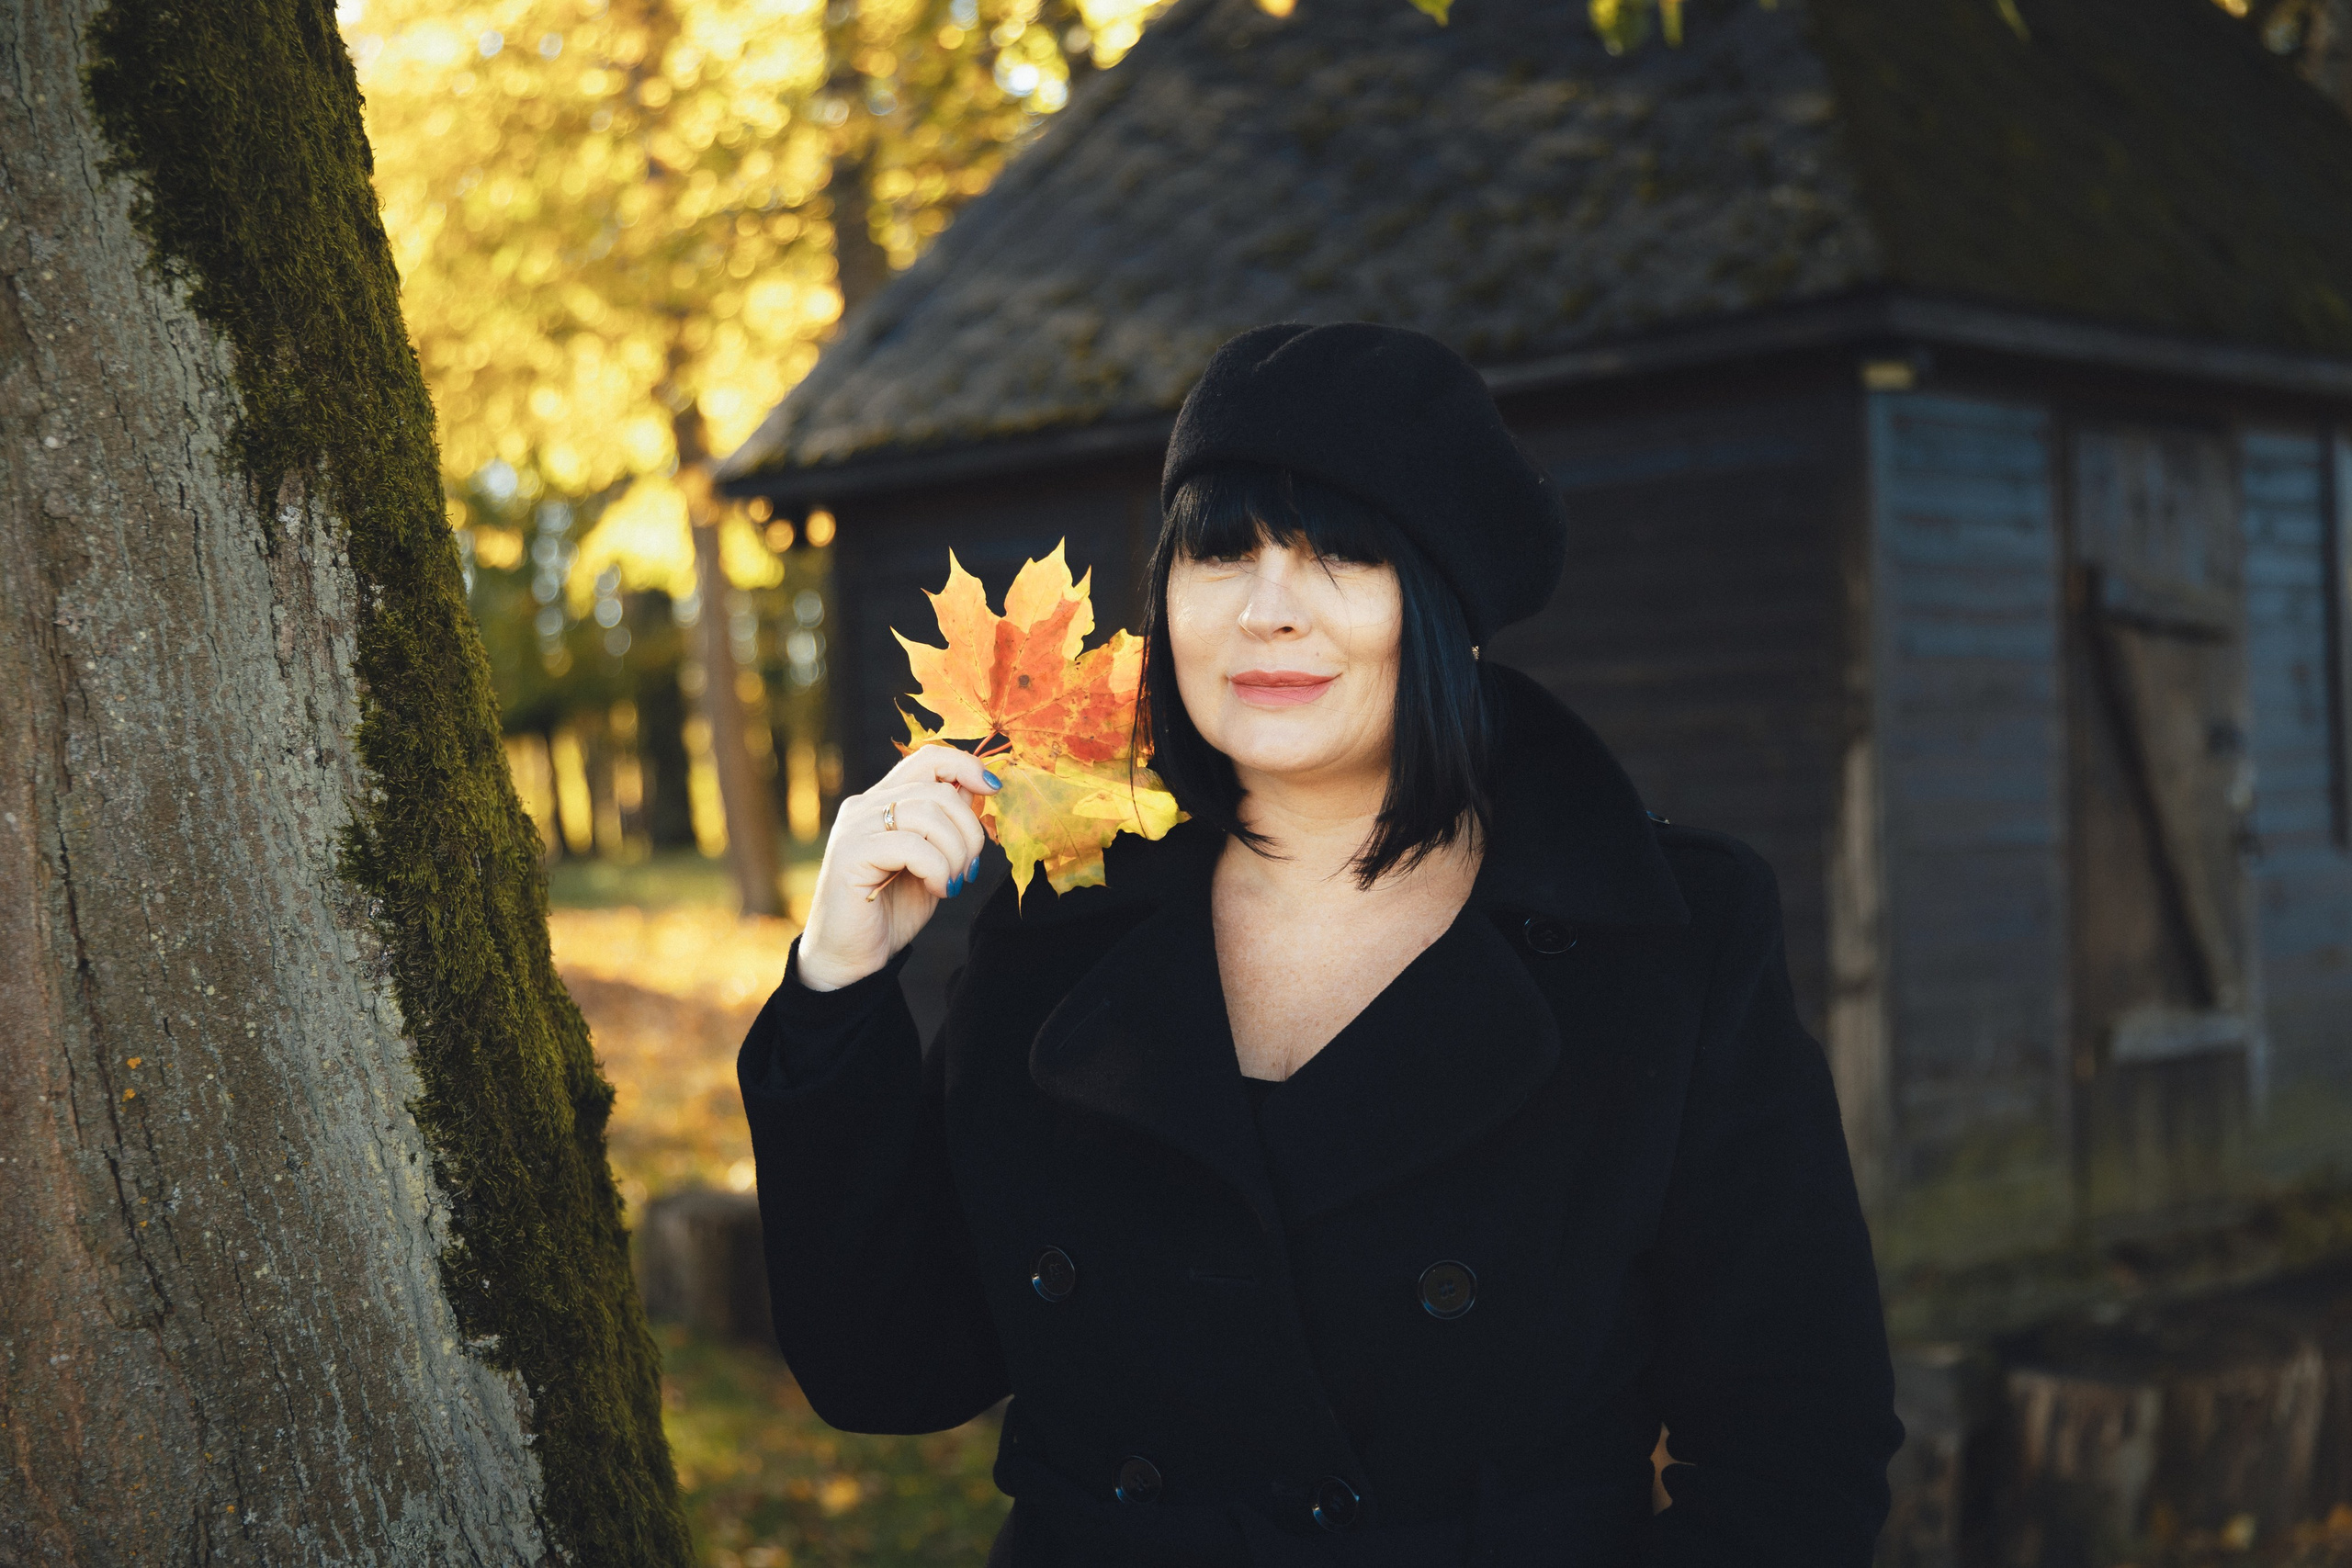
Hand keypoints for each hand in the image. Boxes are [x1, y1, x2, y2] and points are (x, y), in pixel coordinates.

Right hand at [794, 744, 1000, 991]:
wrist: (850, 958)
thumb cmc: (890, 911)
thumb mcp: (932, 862)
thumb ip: (946, 826)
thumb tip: (976, 791)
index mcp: (883, 802)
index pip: (928, 758)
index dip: (966, 766)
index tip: (993, 790)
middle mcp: (865, 806)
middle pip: (937, 789)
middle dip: (969, 830)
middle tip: (969, 869)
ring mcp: (855, 827)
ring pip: (928, 813)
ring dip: (956, 852)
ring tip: (952, 883)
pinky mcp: (851, 854)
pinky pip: (912, 846)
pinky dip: (938, 869)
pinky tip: (938, 890)